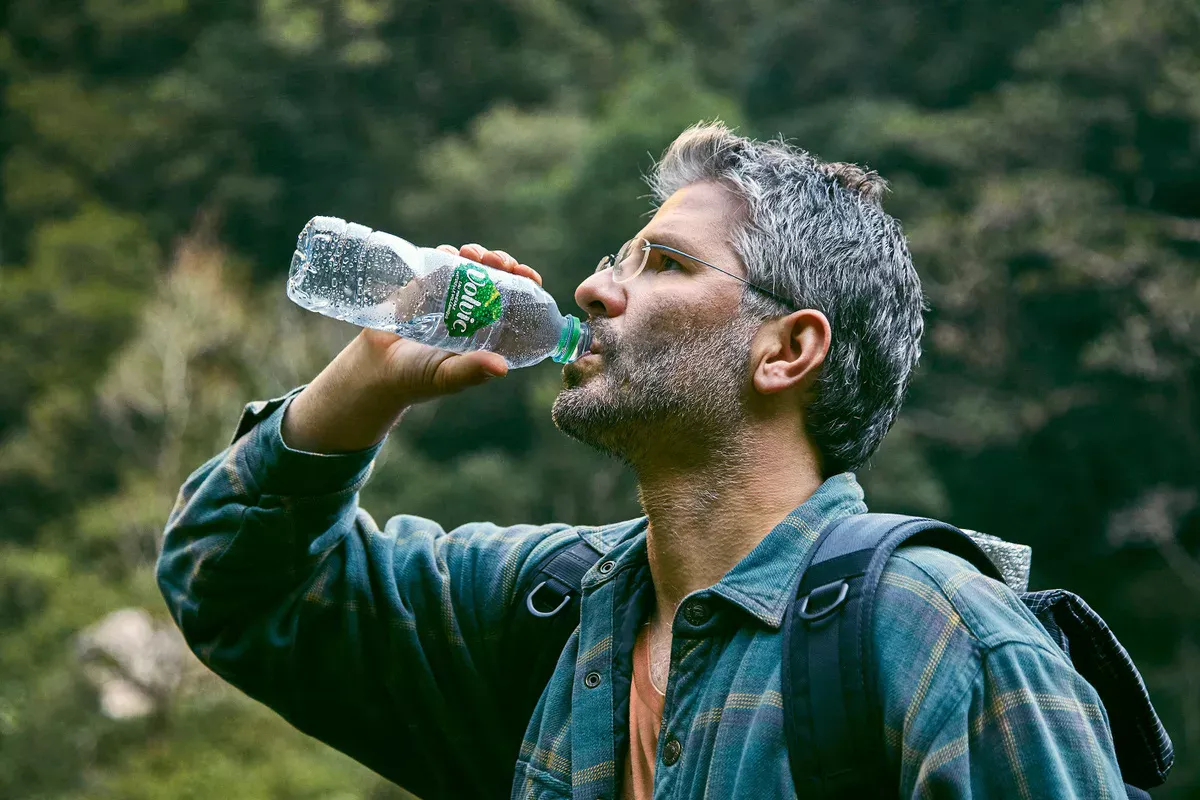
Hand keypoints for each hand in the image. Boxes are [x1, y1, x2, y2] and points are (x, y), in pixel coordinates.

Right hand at [359, 242, 543, 395]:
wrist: (374, 369)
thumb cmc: (416, 379)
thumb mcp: (447, 376)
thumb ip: (471, 372)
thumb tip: (502, 368)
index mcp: (487, 333)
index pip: (517, 305)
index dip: (526, 287)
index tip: (526, 275)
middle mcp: (472, 312)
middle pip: (497, 280)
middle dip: (502, 264)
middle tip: (497, 261)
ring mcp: (448, 297)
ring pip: (472, 267)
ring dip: (477, 255)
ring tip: (472, 254)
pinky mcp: (423, 285)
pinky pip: (440, 262)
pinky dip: (448, 254)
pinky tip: (449, 253)